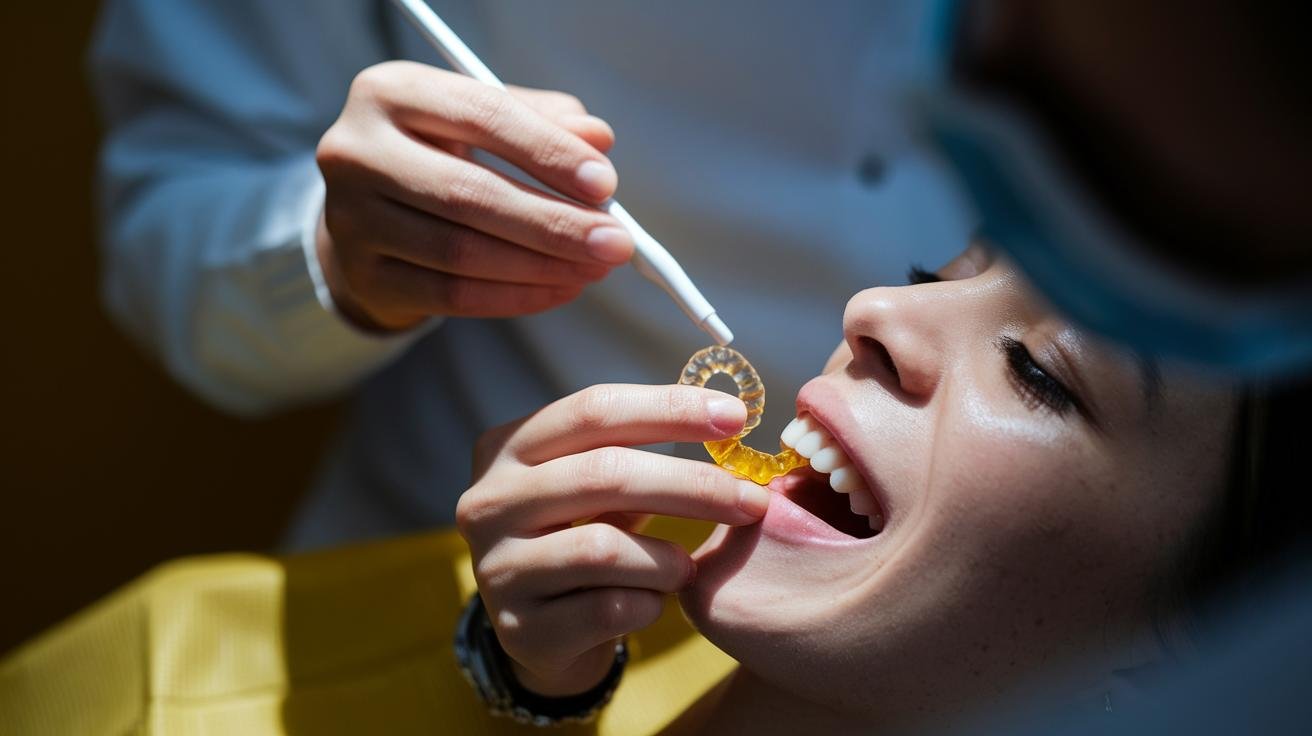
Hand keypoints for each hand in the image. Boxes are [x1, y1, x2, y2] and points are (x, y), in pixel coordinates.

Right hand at [315, 61, 633, 330]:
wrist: (367, 211)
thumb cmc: (440, 152)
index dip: (549, 153)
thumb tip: (598, 142)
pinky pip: (451, 296)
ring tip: (594, 268)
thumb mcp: (484, 120)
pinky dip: (515, 297)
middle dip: (555, 223)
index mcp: (390, 91)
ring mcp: (351, 218)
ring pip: (462, 252)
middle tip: (614, 242)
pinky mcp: (363, 275)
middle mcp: (357, 151)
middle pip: (469, 193)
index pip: (482, 117)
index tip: (605, 184)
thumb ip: (542, 121)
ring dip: (541, 265)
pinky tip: (560, 289)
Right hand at [457, 384, 770, 696]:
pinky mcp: (520, 628)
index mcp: (508, 448)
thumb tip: (728, 417)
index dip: (668, 408)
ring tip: (687, 567)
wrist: (544, 634)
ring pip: (604, 548)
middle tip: (751, 500)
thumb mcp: (597, 485)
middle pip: (603, 473)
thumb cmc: (584, 537)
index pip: (593, 410)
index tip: (736, 417)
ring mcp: (496, 567)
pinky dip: (648, 604)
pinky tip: (652, 602)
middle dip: (692, 484)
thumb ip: (640, 449)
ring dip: (669, 559)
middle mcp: (488, 501)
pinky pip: (607, 609)